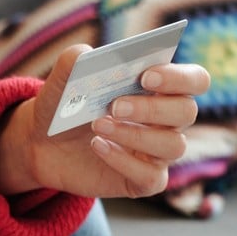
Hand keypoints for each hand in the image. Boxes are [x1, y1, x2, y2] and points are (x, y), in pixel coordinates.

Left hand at [0, 44, 210, 198]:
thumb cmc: (63, 106)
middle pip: (186, 112)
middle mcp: (167, 121)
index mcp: (161, 89)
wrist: (41, 144)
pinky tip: (97, 146)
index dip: (178, 78)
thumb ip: (73, 61)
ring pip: (173, 146)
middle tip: (115, 106)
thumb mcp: (62, 81)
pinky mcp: (142, 181)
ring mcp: (157, 153)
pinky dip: (123, 161)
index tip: (146, 76)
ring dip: (136, 134)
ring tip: (98, 125)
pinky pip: (150, 176)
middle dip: (153, 108)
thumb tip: (86, 55)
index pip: (195, 80)